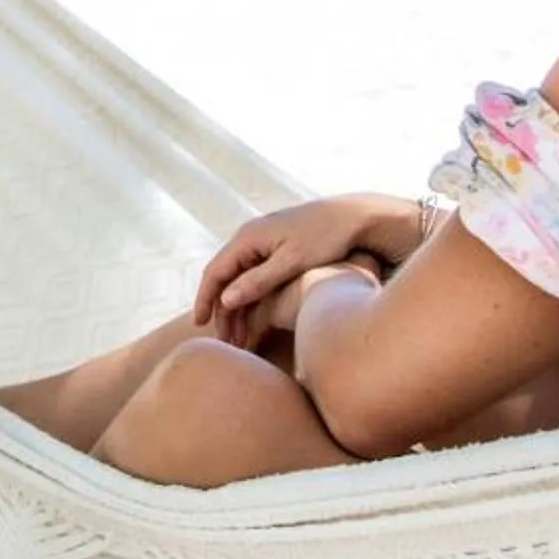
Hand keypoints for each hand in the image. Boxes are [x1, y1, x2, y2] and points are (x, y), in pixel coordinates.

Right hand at [195, 197, 382, 335]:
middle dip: (222, 310)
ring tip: (241, 337)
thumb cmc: (327, 238)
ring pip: (240, 277)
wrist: (357, 217)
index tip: (201, 326)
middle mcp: (251, 236)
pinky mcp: (278, 246)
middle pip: (225, 277)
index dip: (205, 299)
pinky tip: (256, 317)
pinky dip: (252, 296)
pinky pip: (254, 273)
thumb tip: (226, 299)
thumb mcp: (292, 262)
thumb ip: (258, 281)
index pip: (215, 271)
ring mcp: (264, 240)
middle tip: (226, 341)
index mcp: (249, 237)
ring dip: (238, 306)